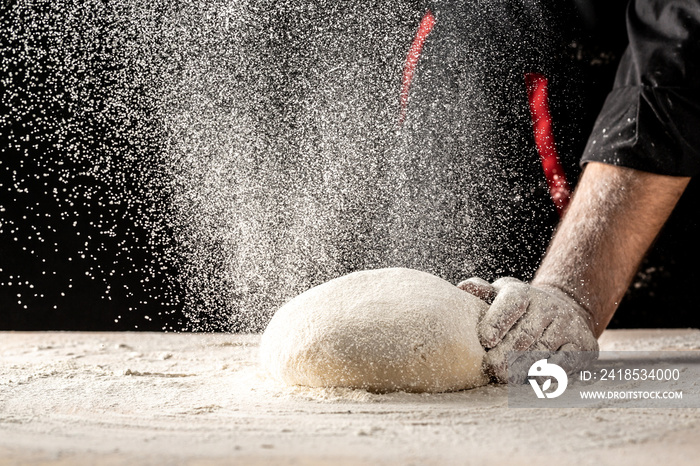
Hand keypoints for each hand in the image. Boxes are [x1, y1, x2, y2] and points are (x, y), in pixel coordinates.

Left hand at [458, 277, 598, 382]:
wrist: (562, 312)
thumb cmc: (519, 309)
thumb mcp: (500, 296)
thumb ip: (481, 292)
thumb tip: (463, 288)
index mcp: (522, 293)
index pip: (512, 303)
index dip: (498, 321)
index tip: (487, 340)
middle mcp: (548, 305)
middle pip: (525, 333)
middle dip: (507, 353)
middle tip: (493, 369)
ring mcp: (567, 324)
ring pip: (544, 349)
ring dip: (525, 367)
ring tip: (509, 378)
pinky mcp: (583, 344)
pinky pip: (566, 362)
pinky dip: (551, 373)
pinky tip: (536, 381)